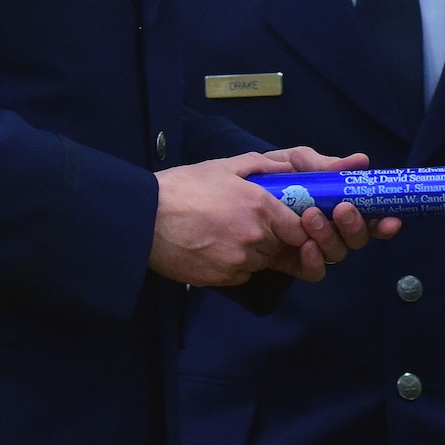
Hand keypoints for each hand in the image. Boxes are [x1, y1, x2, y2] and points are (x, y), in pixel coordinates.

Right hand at [151, 152, 327, 286]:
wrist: (146, 218)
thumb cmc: (184, 187)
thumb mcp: (224, 167)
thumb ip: (261, 165)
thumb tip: (288, 168)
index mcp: (260, 207)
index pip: (298, 228)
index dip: (295, 227)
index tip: (285, 222)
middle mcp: (255, 237)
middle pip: (281, 246)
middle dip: (273, 238)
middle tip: (248, 224)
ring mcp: (238, 261)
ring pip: (261, 262)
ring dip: (254, 252)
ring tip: (227, 234)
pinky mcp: (221, 279)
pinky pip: (241, 275)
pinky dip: (235, 265)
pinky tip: (215, 248)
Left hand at [264, 147, 402, 262]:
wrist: (221, 199)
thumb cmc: (262, 176)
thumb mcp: (289, 161)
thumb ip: (318, 163)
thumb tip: (360, 161)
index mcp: (334, 203)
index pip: (368, 216)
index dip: (384, 222)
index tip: (391, 219)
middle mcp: (329, 228)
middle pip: (356, 238)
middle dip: (355, 225)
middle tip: (342, 208)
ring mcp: (311, 247)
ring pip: (337, 253)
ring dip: (330, 235)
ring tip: (311, 217)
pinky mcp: (291, 262)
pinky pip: (313, 271)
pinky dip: (314, 261)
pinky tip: (307, 246)